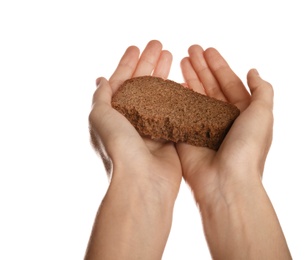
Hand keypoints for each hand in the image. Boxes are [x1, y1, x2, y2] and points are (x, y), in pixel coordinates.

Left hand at [86, 40, 181, 259]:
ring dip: (165, 76)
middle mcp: (131, 121)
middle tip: (160, 45)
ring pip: (159, 95)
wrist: (142, 182)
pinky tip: (184, 82)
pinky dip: (178, 96)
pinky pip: (174, 111)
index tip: (137, 47)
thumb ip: (101, 96)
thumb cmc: (118, 149)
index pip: (121, 82)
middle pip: (142, 85)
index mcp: (112, 115)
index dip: (128, 63)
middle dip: (150, 64)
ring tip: (174, 56)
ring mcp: (151, 128)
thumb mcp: (100, 117)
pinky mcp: (169, 136)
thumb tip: (101, 80)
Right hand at [177, 45, 290, 258]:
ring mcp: (204, 127)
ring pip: (195, 97)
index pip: (230, 83)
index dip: (219, 66)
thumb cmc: (247, 149)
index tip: (207, 50)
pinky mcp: (187, 135)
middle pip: (210, 87)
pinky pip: (181, 112)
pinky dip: (178, 98)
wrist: (225, 181)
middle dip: (201, 68)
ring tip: (180, 60)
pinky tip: (173, 83)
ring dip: (189, 78)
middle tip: (190, 50)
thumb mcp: (263, 114)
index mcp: (243, 114)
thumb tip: (254, 72)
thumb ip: (262, 90)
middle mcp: (223, 119)